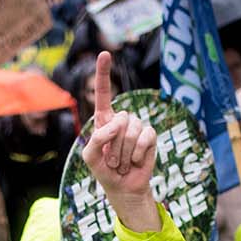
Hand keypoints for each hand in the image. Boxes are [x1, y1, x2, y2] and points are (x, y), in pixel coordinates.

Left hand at [81, 51, 158, 232]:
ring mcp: (137, 126)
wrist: (123, 187)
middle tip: (112, 160)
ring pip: (132, 130)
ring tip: (123, 163)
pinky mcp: (150, 136)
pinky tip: (136, 161)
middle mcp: (122, 119)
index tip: (105, 54)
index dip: (104, 73)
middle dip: (114, 145)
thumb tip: (116, 124)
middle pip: (120, 120)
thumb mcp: (90, 156)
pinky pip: (145, 138)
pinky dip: (138, 153)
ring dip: (124, 153)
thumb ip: (95, 138)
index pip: (104, 93)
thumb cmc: (104, 170)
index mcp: (104, 120)